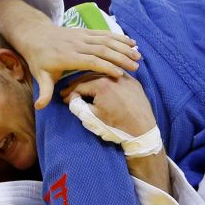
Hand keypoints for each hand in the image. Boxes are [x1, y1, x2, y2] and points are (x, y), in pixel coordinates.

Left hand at [0, 0, 140, 108]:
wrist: (36, 35)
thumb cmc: (39, 59)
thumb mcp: (40, 76)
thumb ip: (44, 92)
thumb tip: (40, 107)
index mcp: (68, 57)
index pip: (91, 61)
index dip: (106, 67)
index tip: (120, 75)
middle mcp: (77, 44)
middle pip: (102, 49)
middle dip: (120, 57)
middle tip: (135, 67)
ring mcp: (82, 36)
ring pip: (106, 40)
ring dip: (123, 47)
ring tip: (137, 55)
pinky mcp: (86, 32)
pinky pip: (105, 33)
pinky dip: (119, 37)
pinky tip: (131, 42)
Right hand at [63, 73, 171, 194]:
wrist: (142, 130)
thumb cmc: (116, 126)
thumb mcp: (92, 118)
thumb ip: (78, 106)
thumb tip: (71, 98)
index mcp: (101, 84)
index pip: (79, 85)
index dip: (69, 93)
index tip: (63, 98)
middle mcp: (113, 76)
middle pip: (90, 76)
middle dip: (78, 85)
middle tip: (69, 92)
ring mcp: (125, 77)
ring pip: (104, 74)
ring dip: (91, 80)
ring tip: (83, 88)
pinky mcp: (134, 82)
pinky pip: (116, 76)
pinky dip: (106, 79)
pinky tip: (101, 84)